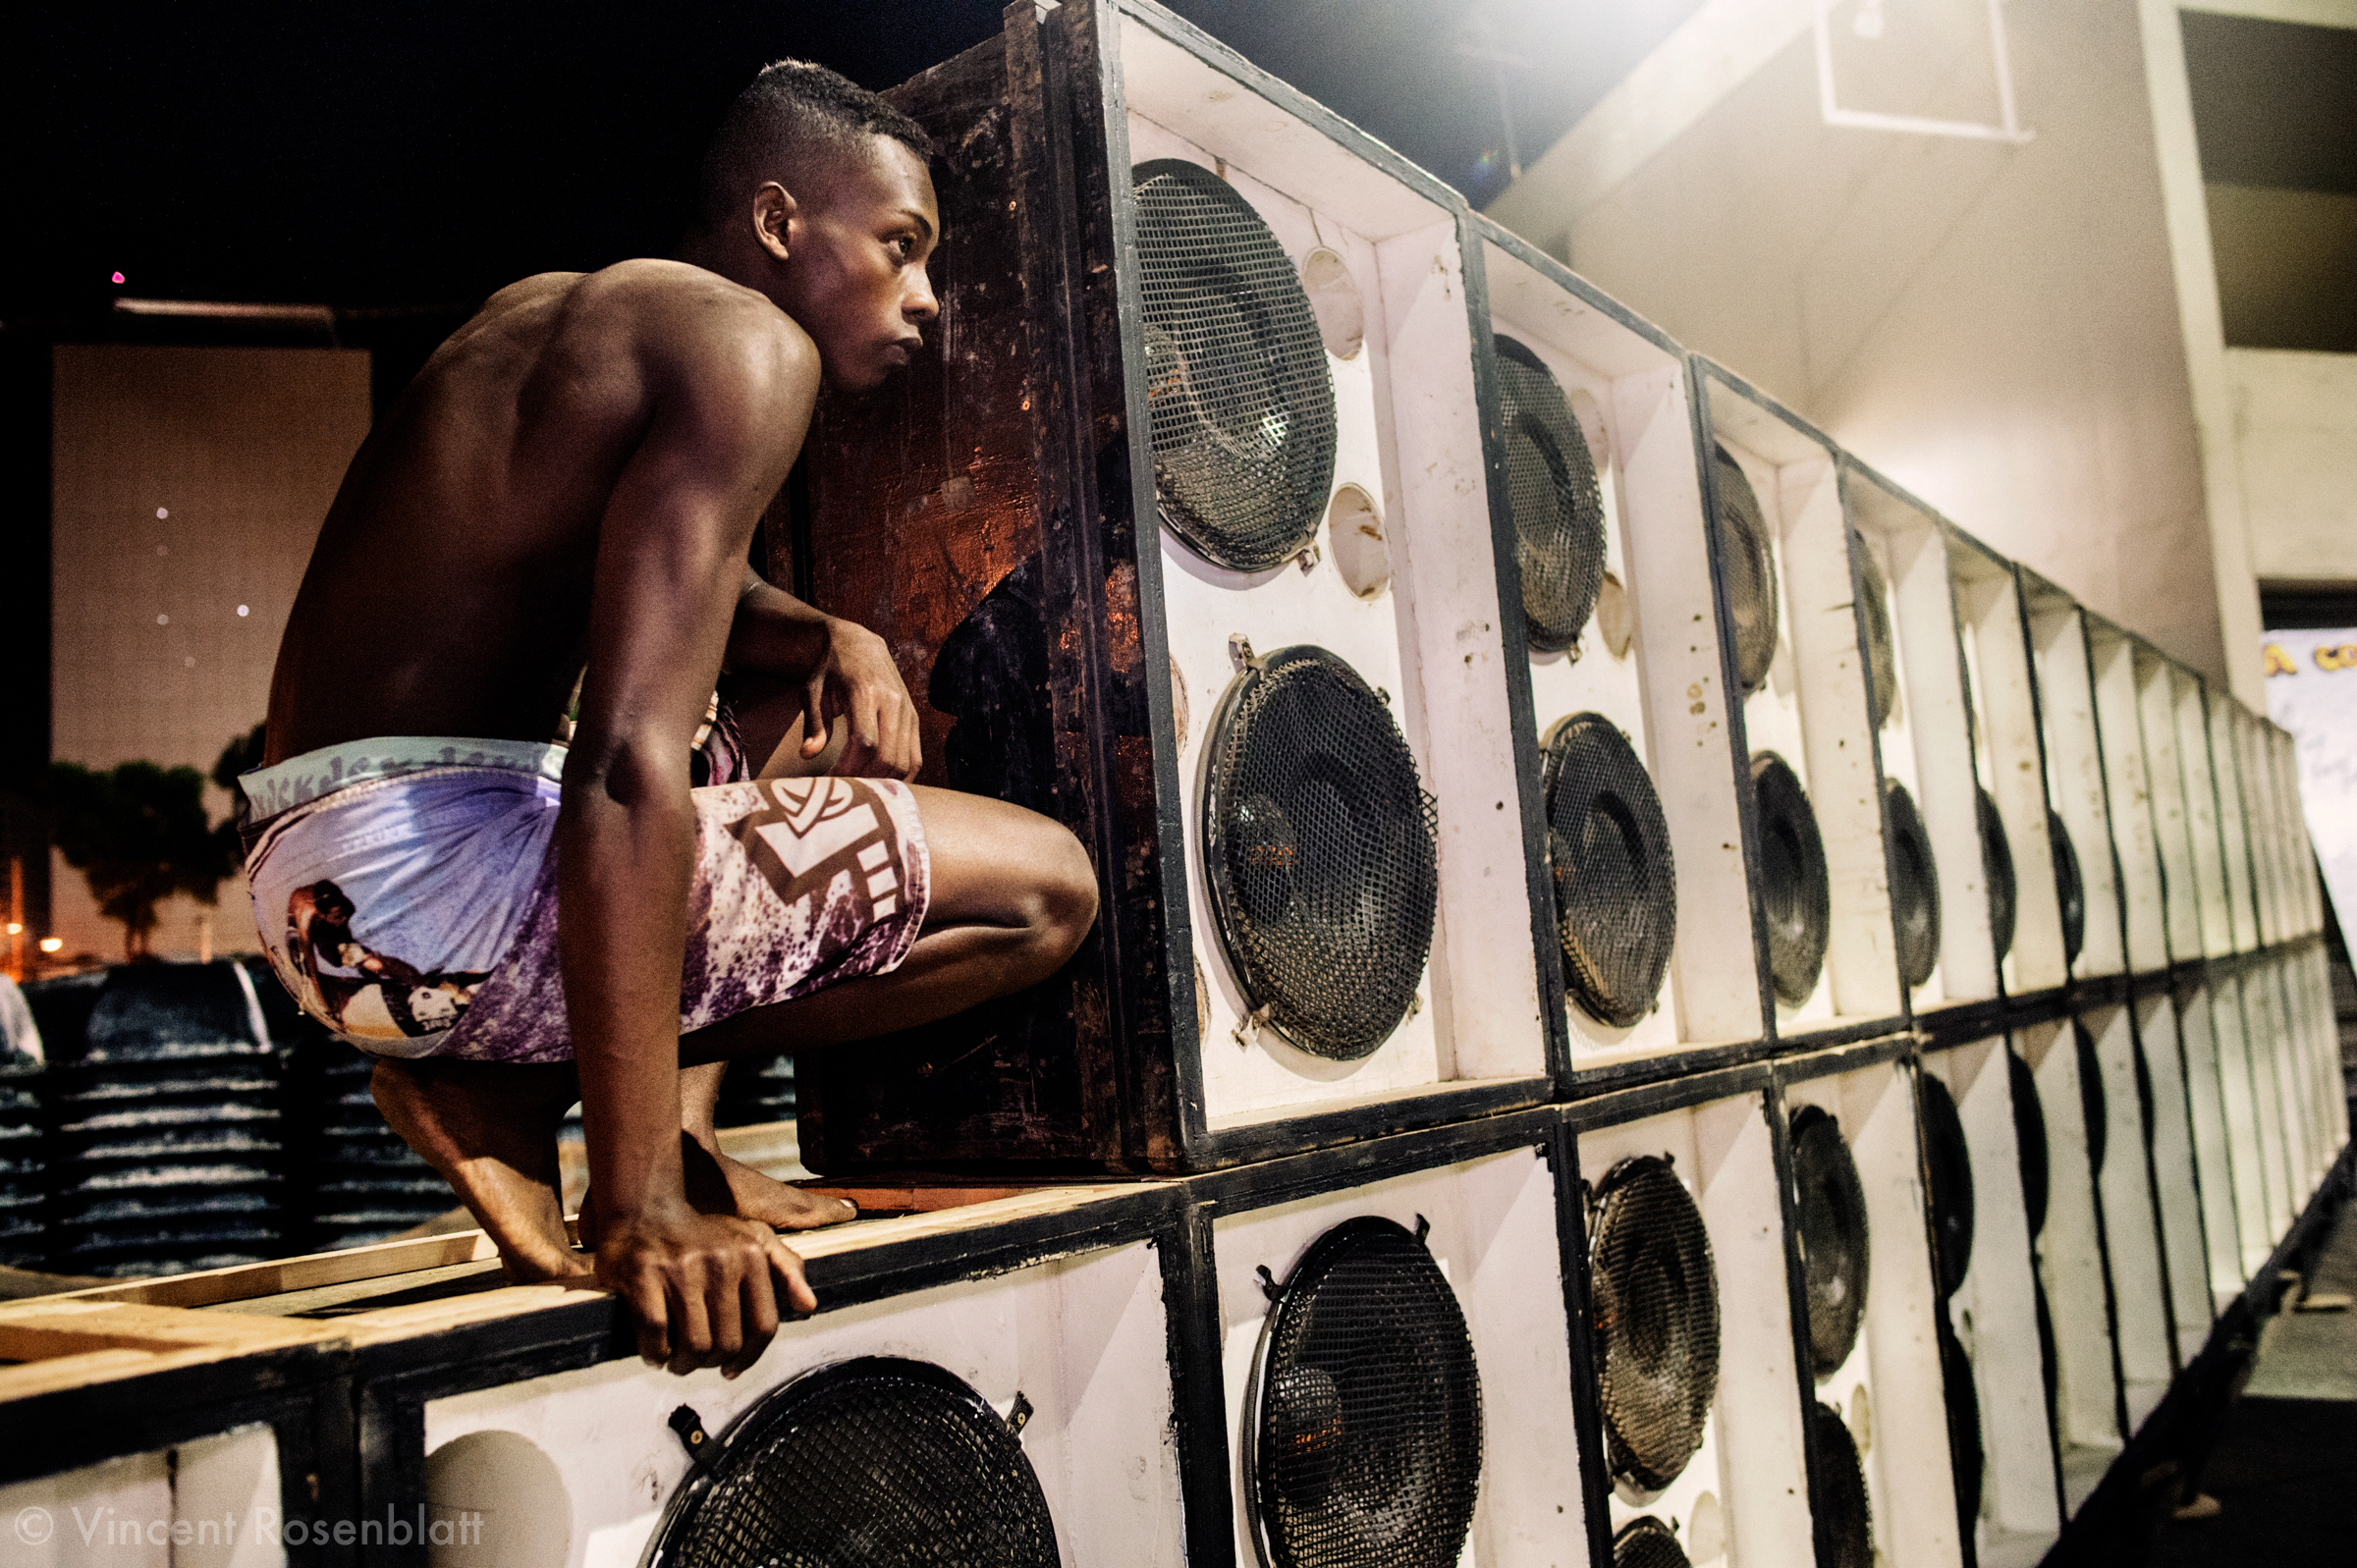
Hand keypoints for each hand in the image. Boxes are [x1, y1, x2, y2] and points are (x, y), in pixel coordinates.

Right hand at [594, 1199, 815, 1376]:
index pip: (764, 1326)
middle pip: (727, 1342)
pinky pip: (656, 1334)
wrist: (647, 1202)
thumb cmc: (702, 1228)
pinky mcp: (642, 1276)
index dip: (749, 1357)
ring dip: (684, 1363)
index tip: (732, 1369)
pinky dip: (655, 1352)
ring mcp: (681, 1269)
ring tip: (676, 1360)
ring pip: (694, 1344)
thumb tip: (808, 1306)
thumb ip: (786, 1269)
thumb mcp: (754, 1237)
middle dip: (711, 1363)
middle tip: (698, 1361)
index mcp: (751, 1256)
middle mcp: (721, 1262)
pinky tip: (656, 1352)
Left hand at [800, 618, 919, 778]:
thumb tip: (808, 754)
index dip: (849, 768)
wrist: (859, 645)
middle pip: (888, 758)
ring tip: (860, 784)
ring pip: (905, 762)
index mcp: (865, 693)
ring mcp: (908, 712)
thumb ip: (813, 723)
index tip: (831, 778)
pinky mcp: (914, 720)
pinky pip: (915, 758)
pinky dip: (900, 777)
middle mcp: (892, 703)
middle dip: (865, 780)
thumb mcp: (812, 691)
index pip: (866, 742)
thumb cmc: (830, 670)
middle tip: (845, 787)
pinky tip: (880, 781)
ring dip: (882, 782)